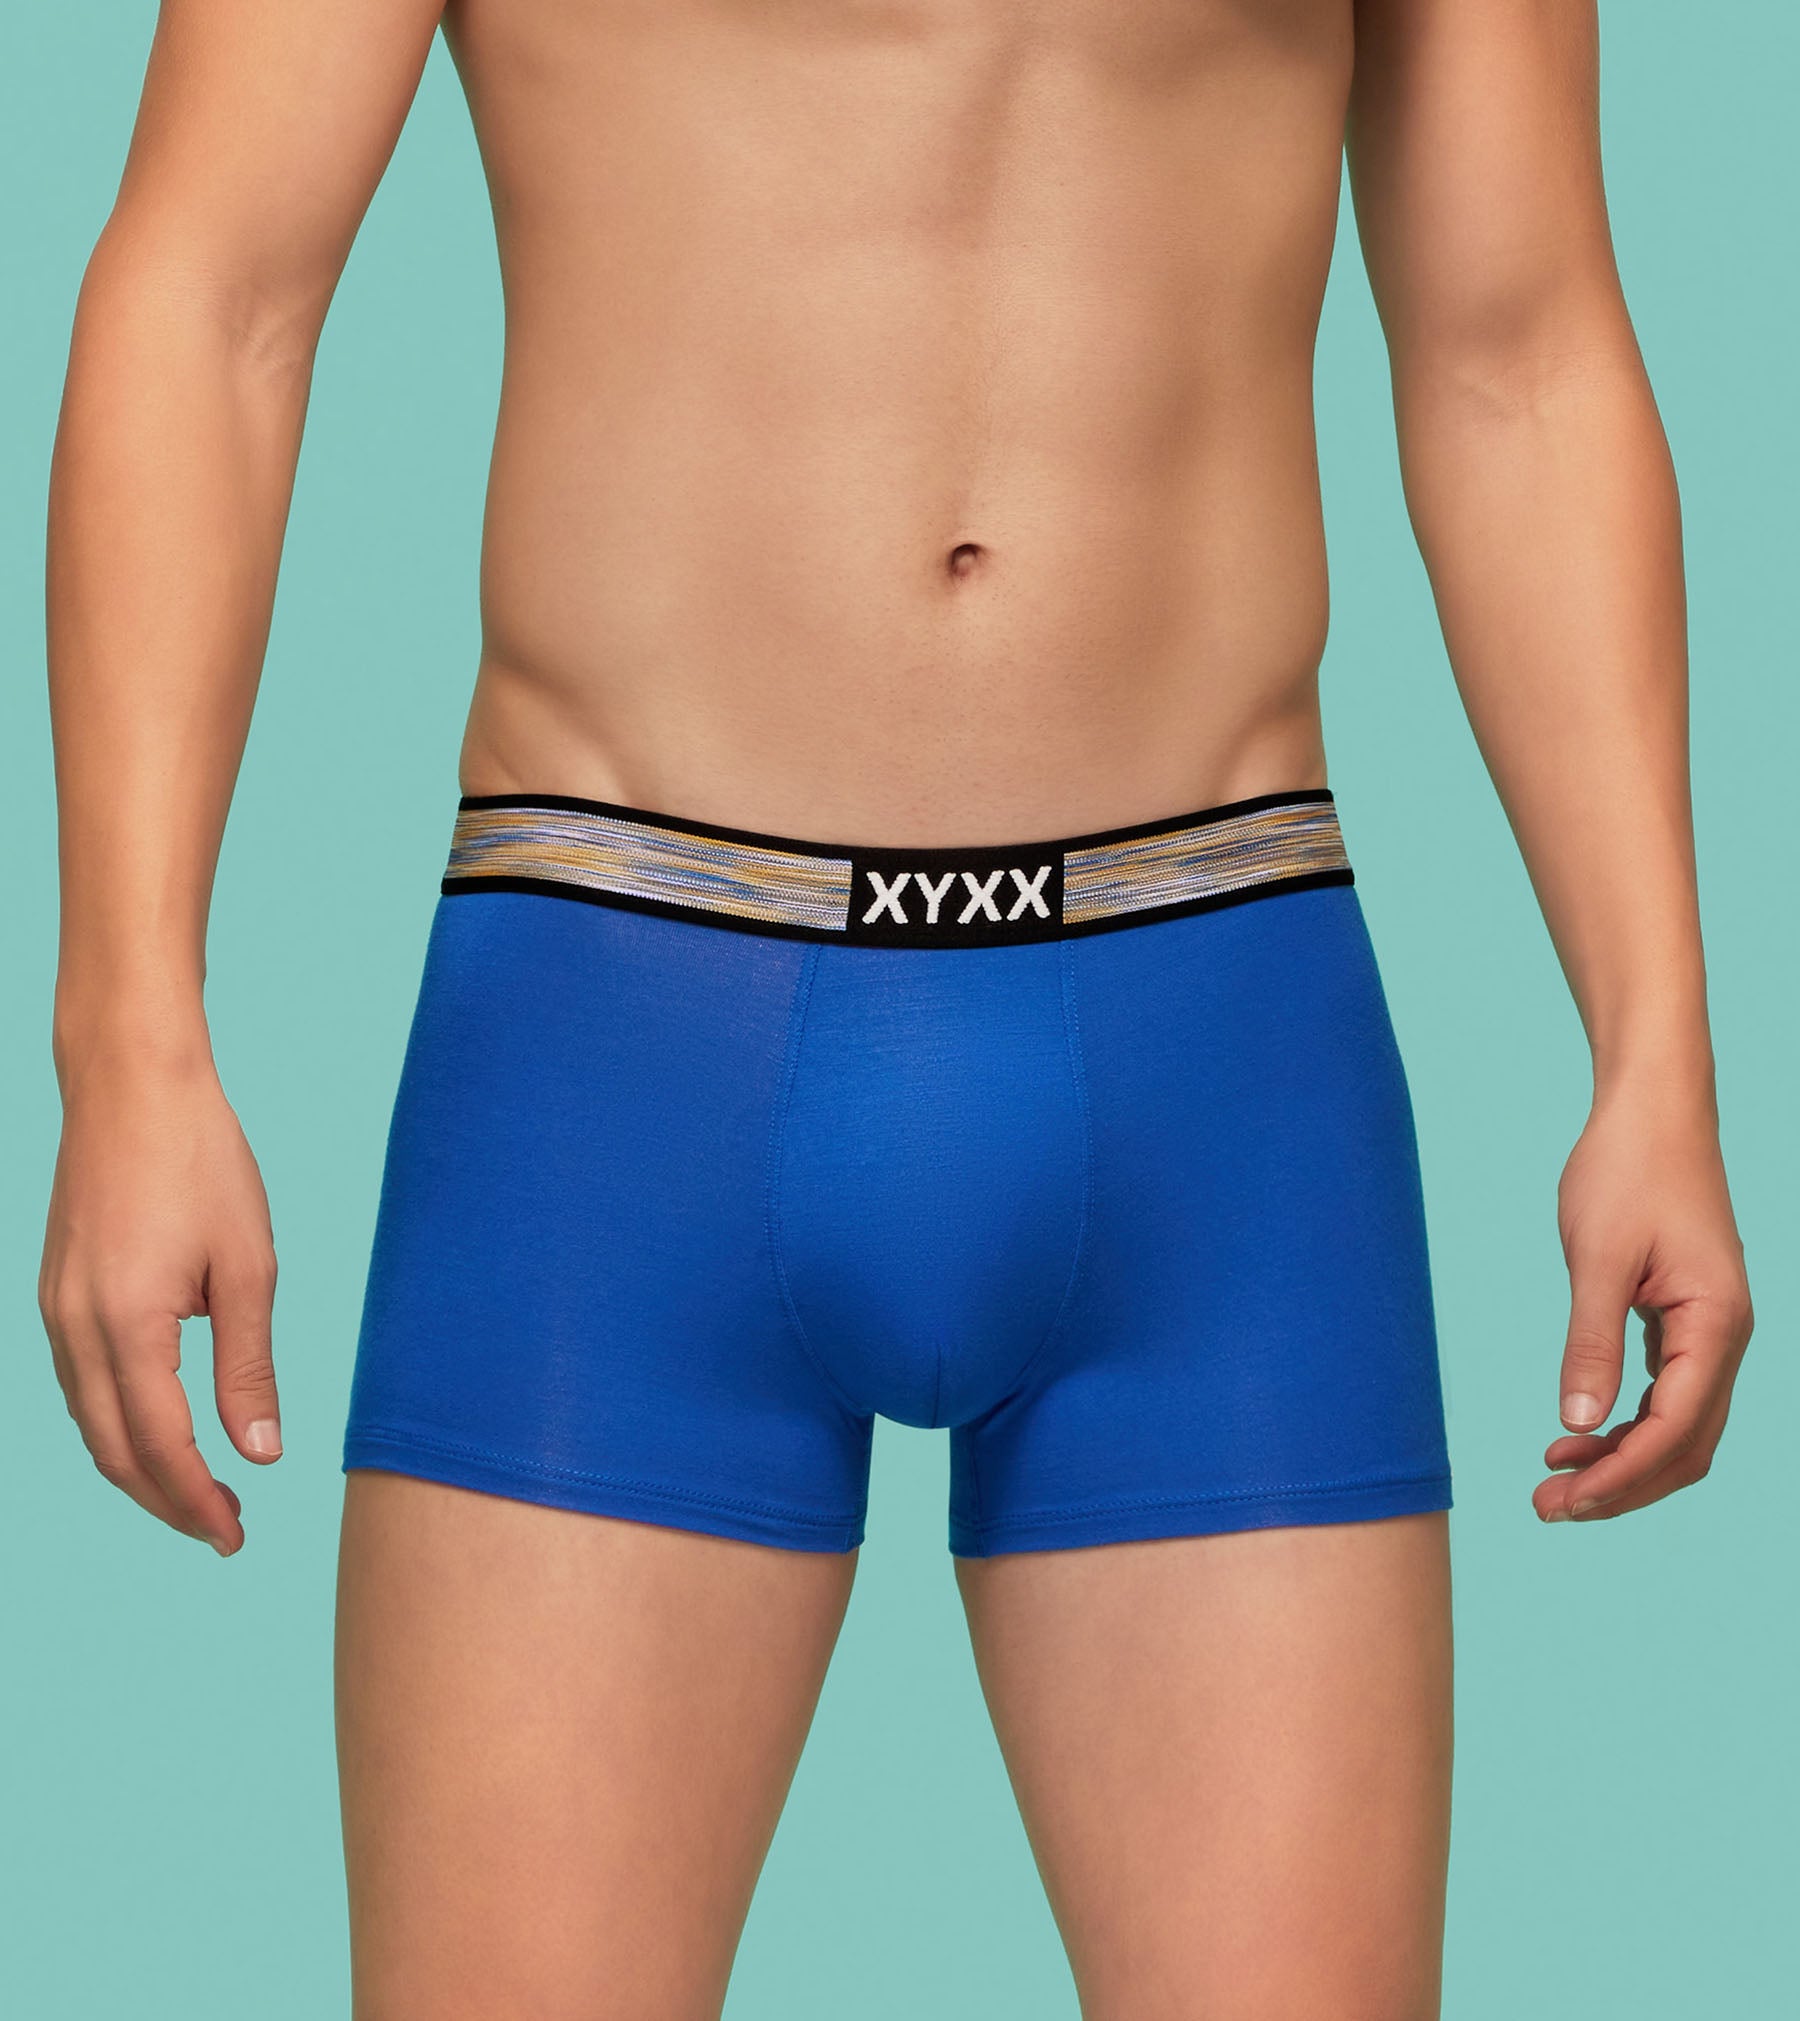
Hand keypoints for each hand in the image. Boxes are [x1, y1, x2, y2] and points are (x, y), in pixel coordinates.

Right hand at [39, 1053, 279, 1554]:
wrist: (132, 1085)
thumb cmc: (202, 1161)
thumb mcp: (248, 1266)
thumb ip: (249, 1364)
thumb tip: (262, 1450)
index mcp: (127, 1324)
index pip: (160, 1445)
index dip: (197, 1500)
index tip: (236, 1534)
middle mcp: (74, 1326)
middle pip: (113, 1450)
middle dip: (167, 1500)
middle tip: (224, 1529)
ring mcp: (55, 1309)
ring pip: (88, 1422)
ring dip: (139, 1467)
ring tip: (200, 1491)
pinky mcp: (56, 1292)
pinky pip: (78, 1384)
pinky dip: (116, 1423)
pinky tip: (158, 1429)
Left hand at [1535, 1087, 1750, 1522]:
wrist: (1652, 1111)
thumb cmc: (1627, 1170)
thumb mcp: (1597, 1258)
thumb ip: (1590, 1342)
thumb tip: (1579, 1421)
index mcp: (1716, 1325)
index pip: (1676, 1432)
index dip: (1621, 1477)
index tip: (1563, 1501)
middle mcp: (1725, 1336)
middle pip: (1685, 1446)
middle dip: (1622, 1486)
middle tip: (1548, 1508)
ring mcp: (1710, 1329)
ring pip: (1679, 1426)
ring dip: (1623, 1461)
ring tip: (1555, 1479)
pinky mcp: (1686, 1318)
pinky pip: (1667, 1393)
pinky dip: (1627, 1423)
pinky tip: (1578, 1432)